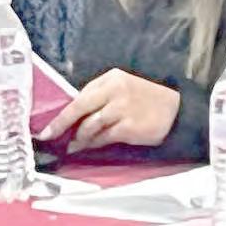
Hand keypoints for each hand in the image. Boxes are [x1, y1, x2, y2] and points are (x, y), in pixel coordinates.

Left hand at [37, 68, 179, 152]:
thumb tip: (74, 115)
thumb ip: (100, 96)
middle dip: (62, 124)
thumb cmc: (145, 99)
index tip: (48, 127)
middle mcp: (115, 91)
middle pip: (80, 108)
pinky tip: (89, 147)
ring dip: (80, 138)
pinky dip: (94, 144)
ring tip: (73, 145)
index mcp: (111, 78)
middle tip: (49, 136)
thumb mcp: (122, 87)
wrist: (177, 109)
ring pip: (90, 126)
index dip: (62, 113)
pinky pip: (104, 137)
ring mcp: (122, 109)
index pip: (80, 96)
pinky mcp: (129, 127)